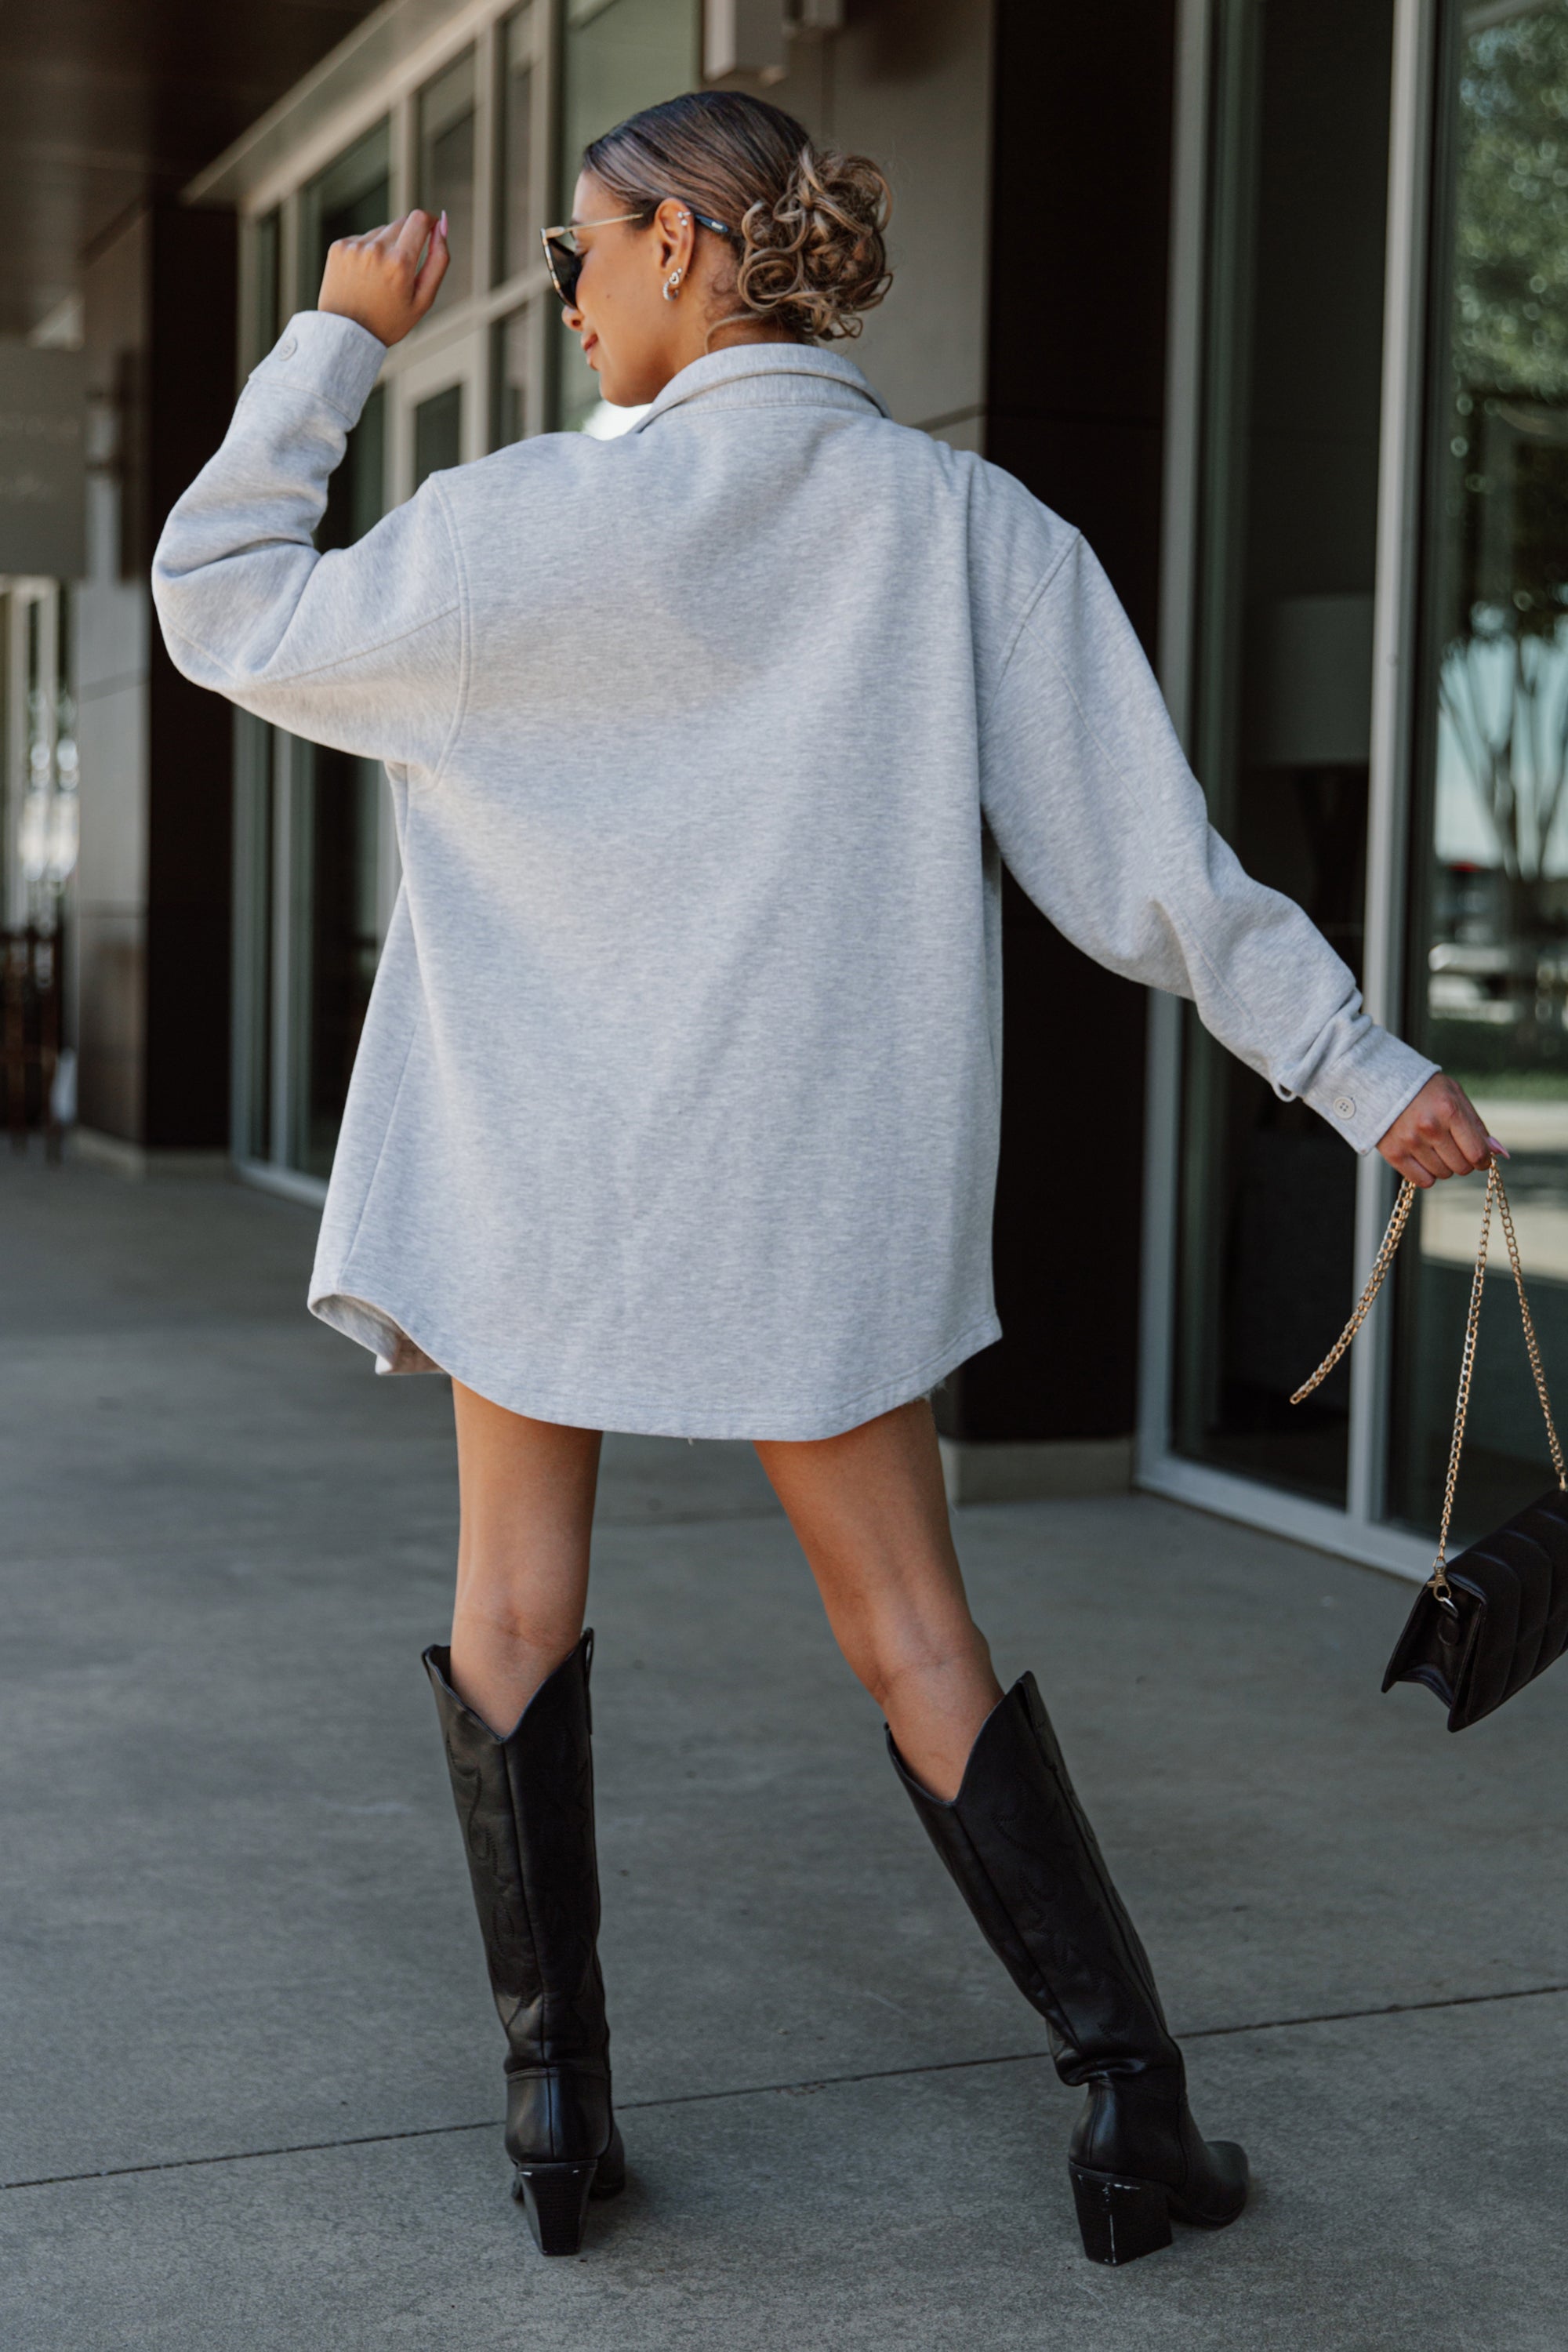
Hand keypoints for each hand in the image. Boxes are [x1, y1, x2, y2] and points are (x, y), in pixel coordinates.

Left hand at [318, 209, 448, 345]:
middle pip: (402, 223)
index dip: (429, 220)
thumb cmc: (389, 321)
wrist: (347, 335)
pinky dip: (367, 252)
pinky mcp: (339, 247)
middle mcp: (376, 250)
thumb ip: (439, 260)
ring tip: (380, 278)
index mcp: (400, 263)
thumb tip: (442, 226)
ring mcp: (355, 247)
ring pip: (381, 232)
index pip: (420, 220)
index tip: (431, 228)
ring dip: (386, 247)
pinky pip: (362, 239)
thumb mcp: (423, 300)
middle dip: (409, 238)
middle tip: (404, 268)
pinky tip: (364, 276)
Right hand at [1375, 1073, 1496, 1186]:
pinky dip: (1428, 1174)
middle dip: (1463, 1162)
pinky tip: (1424, 1158)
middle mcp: (1430, 1127)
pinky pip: (1423, 1181)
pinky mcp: (1394, 1153)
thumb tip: (1499, 1153)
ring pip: (1443, 1174)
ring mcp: (1410, 1141)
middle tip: (1454, 1148)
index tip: (1479, 1158)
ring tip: (1435, 1148)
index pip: (1477, 1153)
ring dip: (1444, 1166)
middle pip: (1461, 1167)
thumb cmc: (1425, 1090)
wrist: (1382, 1083)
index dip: (1483, 1161)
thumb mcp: (1455, 1097)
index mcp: (1449, 1110)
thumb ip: (1477, 1126)